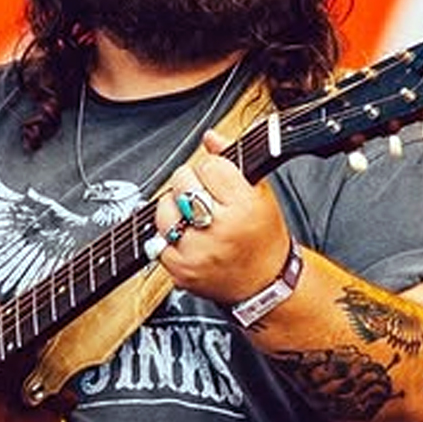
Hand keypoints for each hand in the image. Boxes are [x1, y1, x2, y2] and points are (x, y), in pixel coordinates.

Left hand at [152, 129, 290, 304]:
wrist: (264, 284)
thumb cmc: (264, 238)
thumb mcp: (261, 194)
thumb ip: (232, 160)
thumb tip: (210, 137)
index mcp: (245, 206)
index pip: (209, 166)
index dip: (211, 168)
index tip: (216, 178)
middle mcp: (220, 229)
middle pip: (183, 183)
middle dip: (190, 184)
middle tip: (203, 196)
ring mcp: (198, 251)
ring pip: (164, 210)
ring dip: (173, 208)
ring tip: (191, 216)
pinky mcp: (181, 270)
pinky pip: (157, 239)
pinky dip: (167, 235)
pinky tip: (185, 236)